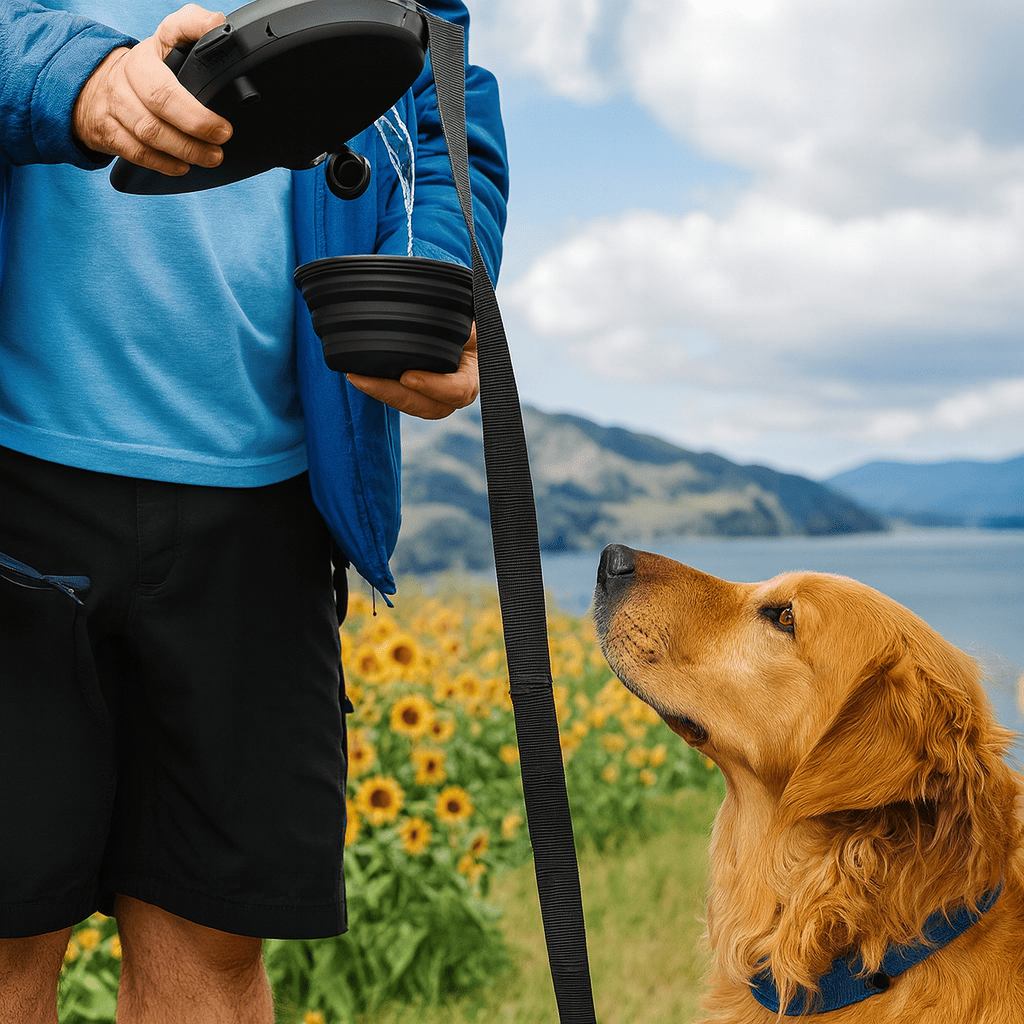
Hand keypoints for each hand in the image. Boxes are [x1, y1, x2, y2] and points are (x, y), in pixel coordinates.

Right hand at [72, 4, 232, 174]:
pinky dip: (163, 163)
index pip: (173, 30)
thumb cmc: (146, 73)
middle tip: (222, 135)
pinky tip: (183, 167)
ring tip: (211, 157)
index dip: (196, 32)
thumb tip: (219, 24)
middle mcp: (128, 72)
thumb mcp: (167, 45)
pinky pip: (137, 152)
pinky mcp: (108, 131)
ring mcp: (115, 103)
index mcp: (150, 49)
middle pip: (161, 97)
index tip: (219, 43)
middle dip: (196, 122)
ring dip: (185, 148)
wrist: (96, 89)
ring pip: (149, 130)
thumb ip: (194, 31)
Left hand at [346, 323, 479, 418]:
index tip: (407, 376)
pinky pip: (401, 398)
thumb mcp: (468, 310)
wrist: (459, 320)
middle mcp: (458, 389)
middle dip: (395, 395)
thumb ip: (461, 311)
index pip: (460, 390)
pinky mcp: (418, 392)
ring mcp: (438, 395)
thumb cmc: (465, 314)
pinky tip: (359, 376)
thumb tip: (458, 294)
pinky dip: (380, 389)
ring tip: (357, 378)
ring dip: (383, 394)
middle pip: (431, 406)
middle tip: (365, 379)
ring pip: (413, 406)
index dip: (435, 387)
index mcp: (474, 370)